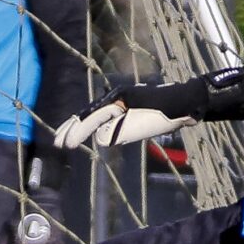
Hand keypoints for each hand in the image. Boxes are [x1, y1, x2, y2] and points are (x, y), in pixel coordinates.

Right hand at [53, 91, 192, 151]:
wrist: (185, 103)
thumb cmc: (164, 115)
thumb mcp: (140, 126)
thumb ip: (118, 132)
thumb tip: (100, 138)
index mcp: (117, 99)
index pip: (92, 117)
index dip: (78, 132)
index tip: (66, 145)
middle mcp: (116, 98)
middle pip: (89, 113)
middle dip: (73, 127)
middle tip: (58, 141)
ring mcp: (123, 101)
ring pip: (96, 114)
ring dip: (81, 126)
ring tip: (67, 137)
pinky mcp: (130, 108)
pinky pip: (106, 116)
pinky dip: (94, 124)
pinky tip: (91, 133)